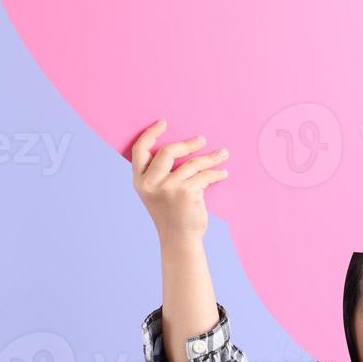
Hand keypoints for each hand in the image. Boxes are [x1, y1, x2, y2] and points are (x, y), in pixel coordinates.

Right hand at [131, 119, 229, 242]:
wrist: (178, 238)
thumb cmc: (170, 213)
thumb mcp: (156, 192)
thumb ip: (160, 173)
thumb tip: (182, 147)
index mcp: (139, 181)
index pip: (139, 150)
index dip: (151, 134)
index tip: (163, 123)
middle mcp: (150, 183)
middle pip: (168, 151)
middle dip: (187, 144)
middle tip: (202, 139)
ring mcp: (168, 188)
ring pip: (192, 164)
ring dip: (211, 158)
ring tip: (223, 154)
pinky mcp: (186, 192)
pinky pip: (204, 176)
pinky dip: (216, 174)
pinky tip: (223, 174)